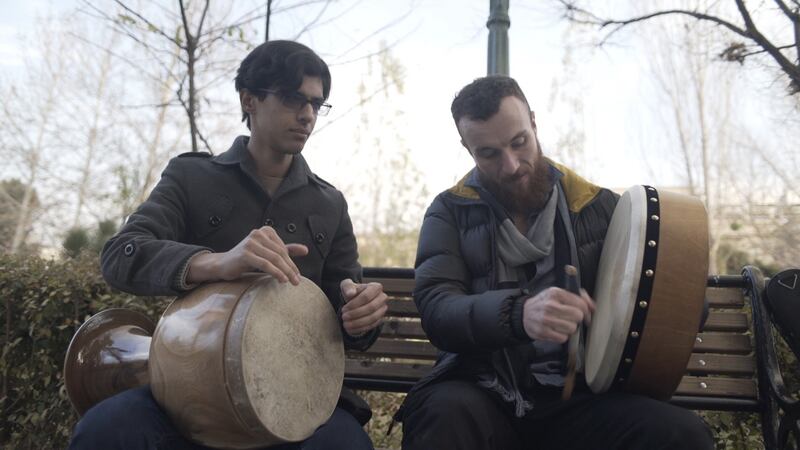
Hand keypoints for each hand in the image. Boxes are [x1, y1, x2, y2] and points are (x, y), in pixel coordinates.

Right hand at [187, 226, 307, 284]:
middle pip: (280, 253)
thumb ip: (286, 250)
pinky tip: (281, 279)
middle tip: (297, 281)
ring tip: (291, 282)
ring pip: (274, 259)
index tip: (297, 275)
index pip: (283, 249)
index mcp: (265, 231)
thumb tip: (306, 250)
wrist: (223, 264)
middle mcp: (258, 234)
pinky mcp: (245, 253)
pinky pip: (265, 264)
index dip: (292, 263)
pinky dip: (275, 272)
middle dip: (291, 268)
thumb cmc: (247, 259)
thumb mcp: (268, 253)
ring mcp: (251, 243)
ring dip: (285, 271)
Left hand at [340, 279, 387, 335]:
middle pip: (371, 308)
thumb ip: (347, 287)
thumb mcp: (347, 286)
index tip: (343, 309)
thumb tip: (350, 293)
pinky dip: (360, 328)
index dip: (354, 304)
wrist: (356, 301)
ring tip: (345, 324)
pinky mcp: (380, 319)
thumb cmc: (352, 292)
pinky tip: (350, 328)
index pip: (366, 296)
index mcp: (376, 287)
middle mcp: (382, 297)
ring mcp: (382, 309)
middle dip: (356, 313)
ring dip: (357, 322)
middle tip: (344, 317)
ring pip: (372, 318)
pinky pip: (372, 325)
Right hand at [522, 287, 594, 342]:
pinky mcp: (543, 332)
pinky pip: (563, 338)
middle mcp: (550, 305)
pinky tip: (556, 330)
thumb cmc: (544, 304)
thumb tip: (593, 306)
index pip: (580, 304)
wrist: (523, 314)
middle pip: (578, 316)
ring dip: (569, 328)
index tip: (586, 315)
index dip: (587, 311)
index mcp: (555, 293)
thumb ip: (578, 297)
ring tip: (561, 324)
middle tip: (570, 318)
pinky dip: (562, 336)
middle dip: (576, 319)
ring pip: (572, 328)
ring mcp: (546, 319)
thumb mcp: (558, 295)